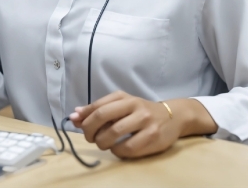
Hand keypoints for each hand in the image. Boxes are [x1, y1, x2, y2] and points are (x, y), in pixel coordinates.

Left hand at [69, 91, 216, 158]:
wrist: (173, 116)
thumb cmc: (141, 112)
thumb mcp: (121, 106)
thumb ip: (98, 110)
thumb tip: (75, 115)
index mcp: (124, 96)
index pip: (97, 105)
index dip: (84, 117)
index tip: (77, 124)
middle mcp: (134, 105)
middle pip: (102, 116)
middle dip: (90, 130)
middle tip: (90, 137)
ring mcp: (144, 121)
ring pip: (113, 134)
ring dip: (102, 142)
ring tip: (104, 143)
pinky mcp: (152, 137)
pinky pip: (127, 148)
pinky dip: (117, 151)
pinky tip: (118, 149)